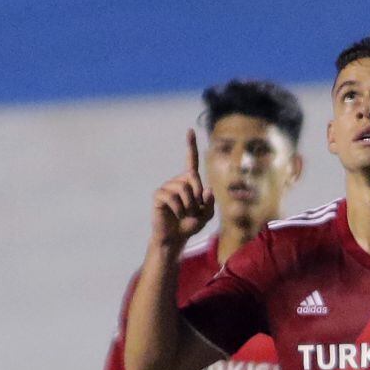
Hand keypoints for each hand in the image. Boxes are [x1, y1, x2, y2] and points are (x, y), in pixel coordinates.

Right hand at [151, 129, 214, 247]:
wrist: (175, 238)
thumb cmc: (190, 225)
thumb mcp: (207, 215)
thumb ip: (210, 203)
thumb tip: (206, 189)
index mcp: (190, 182)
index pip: (191, 161)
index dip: (191, 146)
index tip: (190, 130)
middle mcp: (178, 181)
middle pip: (192, 177)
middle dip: (197, 197)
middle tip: (193, 211)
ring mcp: (167, 187)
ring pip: (183, 189)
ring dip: (188, 206)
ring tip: (184, 214)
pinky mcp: (158, 195)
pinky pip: (172, 197)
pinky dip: (178, 209)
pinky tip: (175, 215)